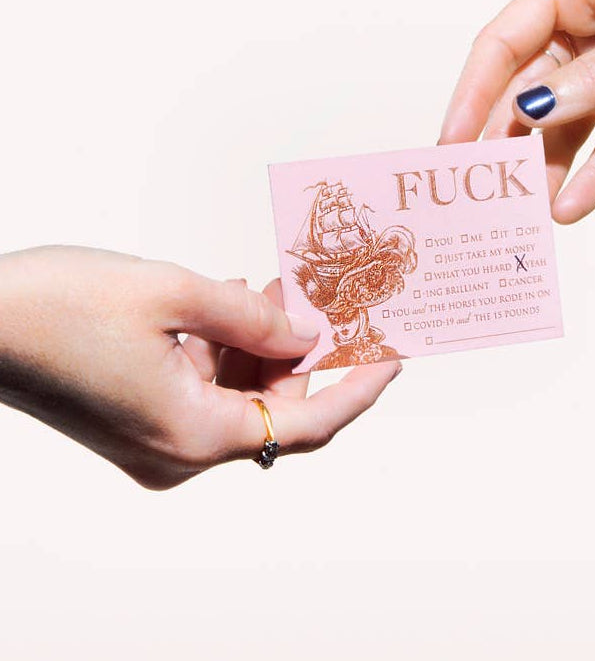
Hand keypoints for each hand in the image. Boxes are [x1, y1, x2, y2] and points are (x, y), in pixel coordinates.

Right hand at [0, 246, 399, 488]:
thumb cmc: (57, 306)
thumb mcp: (177, 295)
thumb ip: (256, 318)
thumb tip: (306, 336)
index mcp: (192, 436)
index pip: (305, 424)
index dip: (356, 391)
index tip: (392, 359)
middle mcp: (177, 453)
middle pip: (273, 409)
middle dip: (303, 351)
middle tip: (324, 295)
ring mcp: (156, 441)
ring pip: (240, 397)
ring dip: (263, 345)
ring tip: (276, 287)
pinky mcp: (139, 420)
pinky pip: (205, 390)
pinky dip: (227, 351)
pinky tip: (233, 304)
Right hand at [440, 0, 594, 221]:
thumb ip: (593, 79)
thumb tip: (530, 112)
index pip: (504, 43)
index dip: (472, 95)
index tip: (450, 144)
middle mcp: (592, 25)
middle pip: (531, 89)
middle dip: (508, 140)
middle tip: (485, 190)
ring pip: (569, 123)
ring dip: (548, 165)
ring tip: (526, 210)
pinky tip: (572, 204)